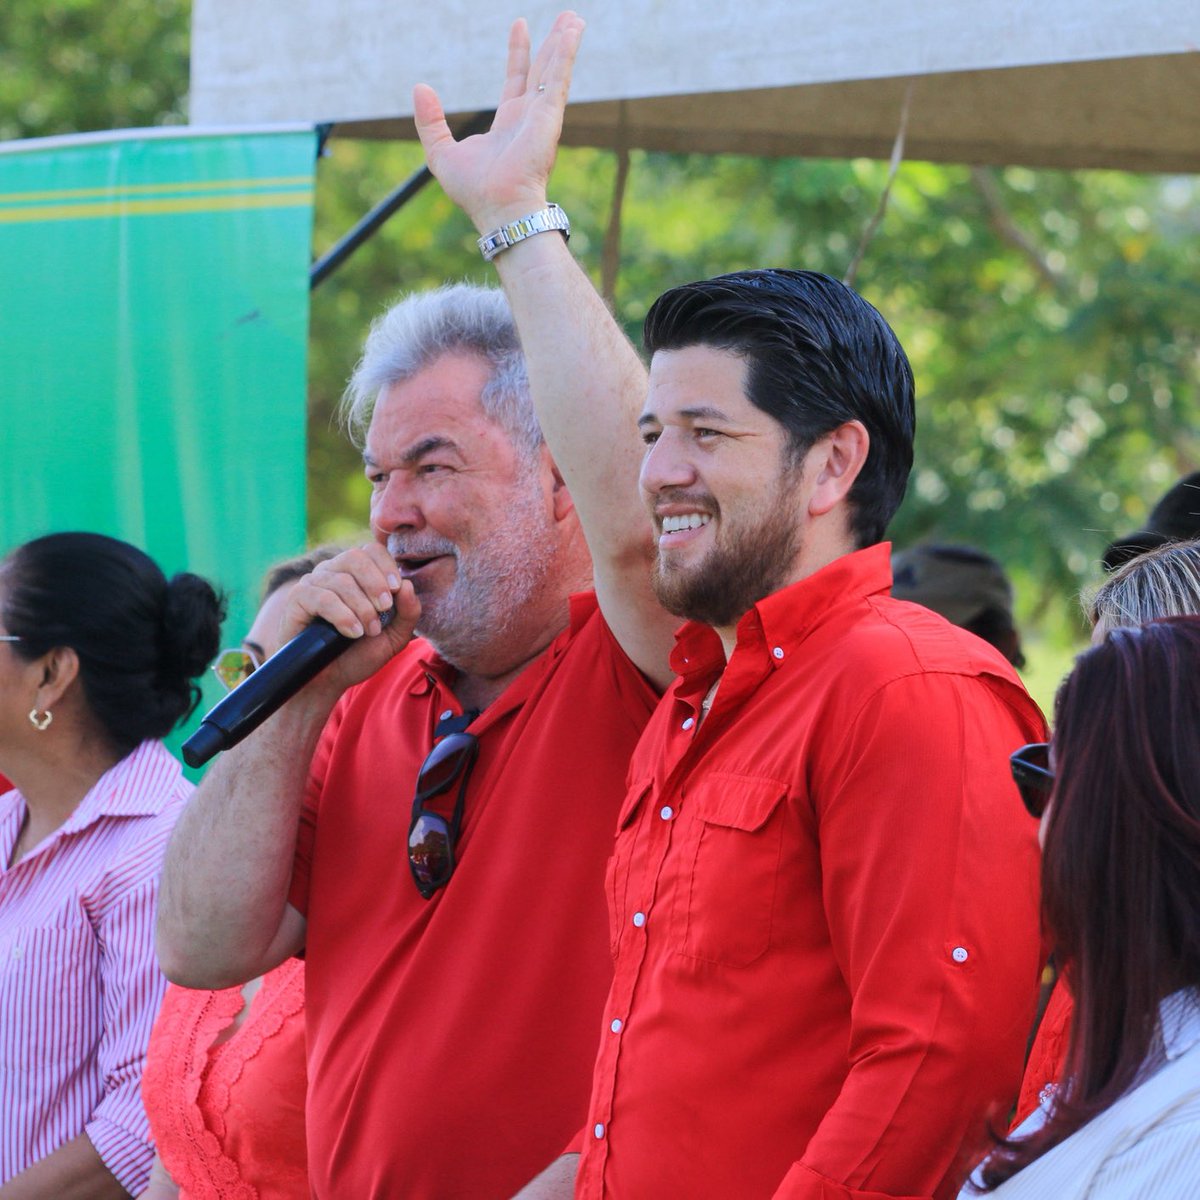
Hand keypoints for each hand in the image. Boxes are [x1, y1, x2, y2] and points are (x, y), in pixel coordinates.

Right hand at [276, 544, 420, 696]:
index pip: (372, 550)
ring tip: (368, 631)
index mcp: (357, 574)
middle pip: (355, 557)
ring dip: (362, 608)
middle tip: (383, 609)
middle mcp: (333, 572)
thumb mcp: (394, 637)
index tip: (396, 590)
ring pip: (341, 581)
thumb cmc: (359, 655)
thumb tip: (407, 585)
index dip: (386, 566)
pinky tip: (352, 633)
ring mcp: (313, 583)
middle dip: (375, 583)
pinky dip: (342, 615)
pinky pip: (321, 597)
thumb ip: (408, 612)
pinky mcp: (297, 599)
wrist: (328, 681)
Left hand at [413, 11, 584, 232]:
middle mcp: (528, 118)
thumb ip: (430, 121)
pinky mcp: (549, 117)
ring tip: (574, 17)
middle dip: (553, 45)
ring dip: (565, 43)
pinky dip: (567, 53)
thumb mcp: (440, 153)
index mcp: (508, 125)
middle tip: (566, 19)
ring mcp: (541, 117)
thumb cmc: (475, 192)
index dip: (518, 54)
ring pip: (555, 71)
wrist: (499, 209)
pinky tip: (573, 32)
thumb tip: (419, 88)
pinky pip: (559, 78)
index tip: (520, 26)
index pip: (516, 81)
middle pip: (542, 72)